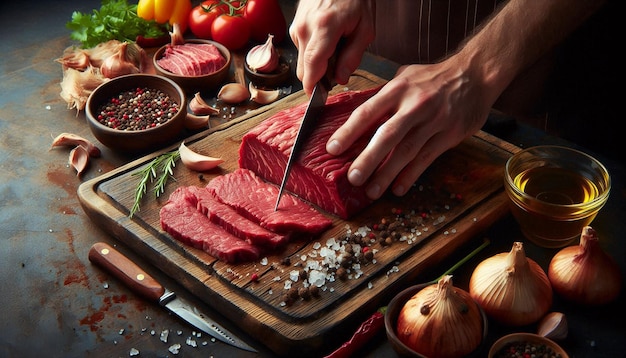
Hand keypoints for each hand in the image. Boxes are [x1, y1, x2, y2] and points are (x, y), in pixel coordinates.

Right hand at [288, 0, 374, 95]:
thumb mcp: (365, 29)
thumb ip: (353, 57)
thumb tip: (341, 79)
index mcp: (324, 28)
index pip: (312, 66)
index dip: (313, 87)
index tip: (316, 99)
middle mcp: (305, 28)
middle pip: (304, 69)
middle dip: (319, 77)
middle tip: (339, 69)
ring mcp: (297, 26)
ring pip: (302, 60)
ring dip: (317, 63)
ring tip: (335, 48)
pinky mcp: (294, 25)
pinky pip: (301, 49)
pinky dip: (313, 52)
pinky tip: (327, 41)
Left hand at [326, 60, 491, 199]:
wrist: (476, 74)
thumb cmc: (434, 77)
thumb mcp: (406, 76)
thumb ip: (383, 96)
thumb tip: (356, 114)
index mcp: (398, 89)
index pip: (368, 112)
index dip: (348, 131)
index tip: (332, 148)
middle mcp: (415, 105)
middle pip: (387, 135)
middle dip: (368, 158)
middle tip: (352, 178)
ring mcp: (434, 121)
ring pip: (407, 151)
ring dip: (388, 173)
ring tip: (372, 190)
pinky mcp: (449, 134)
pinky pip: (427, 158)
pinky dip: (411, 175)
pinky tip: (398, 188)